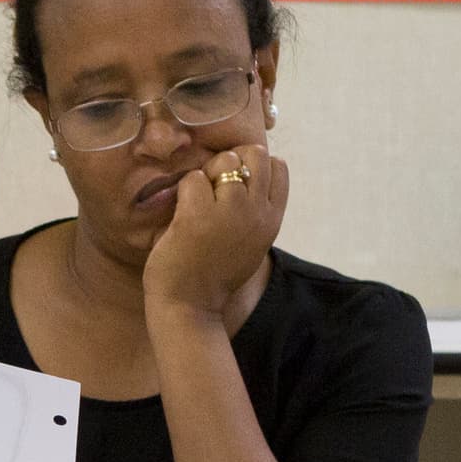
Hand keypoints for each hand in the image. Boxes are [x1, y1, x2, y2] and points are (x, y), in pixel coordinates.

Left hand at [143, 140, 288, 322]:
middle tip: (213, 186)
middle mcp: (257, 212)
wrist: (191, 308)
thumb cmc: (214, 274)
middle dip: (231, 160)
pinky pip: (193, 178)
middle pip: (255, 153)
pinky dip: (184, 190)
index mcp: (272, 220)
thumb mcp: (251, 243)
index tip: (235, 184)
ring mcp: (230, 212)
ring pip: (224, 160)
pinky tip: (182, 213)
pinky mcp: (199, 216)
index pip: (279, 167)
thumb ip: (255, 213)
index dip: (254, 166)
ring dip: (206, 174)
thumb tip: (244, 175)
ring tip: (197, 201)